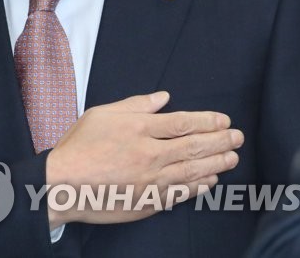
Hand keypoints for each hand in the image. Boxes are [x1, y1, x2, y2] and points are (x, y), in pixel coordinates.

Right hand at [45, 91, 242, 227]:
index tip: (224, 121)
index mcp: (138, 128)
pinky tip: (210, 182)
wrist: (62, 185)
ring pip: (193, 170)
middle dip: (220, 141)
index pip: (183, 122)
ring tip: (232, 158)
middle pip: (195, 146)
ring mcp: (151, 179)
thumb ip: (134, 104)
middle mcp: (150, 153)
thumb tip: (163, 98)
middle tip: (237, 138)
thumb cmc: (78, 147)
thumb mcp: (100, 114)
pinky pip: (182, 193)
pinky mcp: (149, 201)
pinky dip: (199, 187)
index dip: (208, 121)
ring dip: (217, 163)